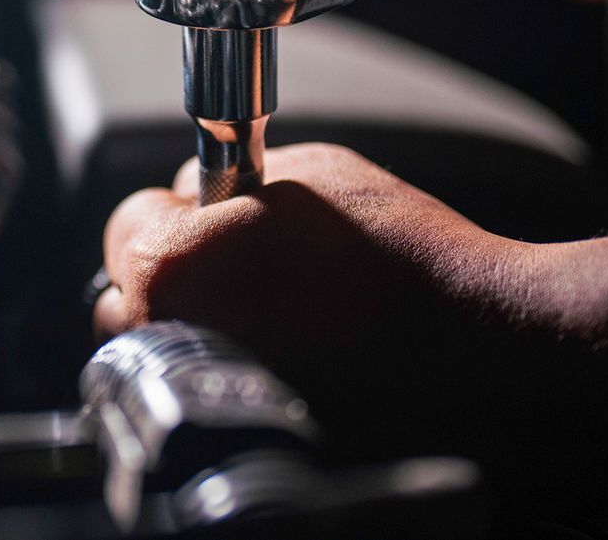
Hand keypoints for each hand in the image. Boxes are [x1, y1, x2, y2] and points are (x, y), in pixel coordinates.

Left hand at [93, 143, 533, 455]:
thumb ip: (225, 182)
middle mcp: (169, 339)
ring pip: (162, 354)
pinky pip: (209, 396)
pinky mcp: (243, 436)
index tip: (201, 214)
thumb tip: (192, 193)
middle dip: (170, 275)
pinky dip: (232, 374)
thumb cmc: (399, 253)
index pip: (126, 226)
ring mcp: (204, 397)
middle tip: (230, 263)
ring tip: (263, 314)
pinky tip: (286, 355)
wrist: (481, 347)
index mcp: (170, 266)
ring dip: (191, 327)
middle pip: (128, 297)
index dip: (172, 212)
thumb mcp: (305, 171)